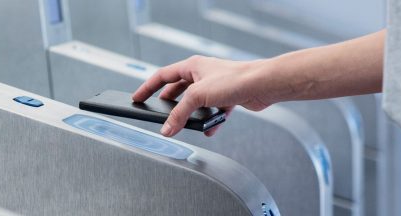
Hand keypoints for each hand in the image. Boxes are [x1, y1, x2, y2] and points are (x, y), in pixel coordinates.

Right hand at [132, 56, 294, 136]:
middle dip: (170, 104)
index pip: (162, 75)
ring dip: (192, 115)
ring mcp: (216, 86)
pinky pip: (213, 111)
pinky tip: (209, 129)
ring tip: (185, 125)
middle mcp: (203, 74)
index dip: (148, 87)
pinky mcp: (228, 97)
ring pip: (197, 103)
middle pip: (179, 90)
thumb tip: (167, 129)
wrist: (263, 85)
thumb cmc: (234, 79)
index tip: (137, 97)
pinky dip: (210, 121)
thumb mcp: (198, 96)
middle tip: (160, 114)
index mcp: (192, 66)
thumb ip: (179, 114)